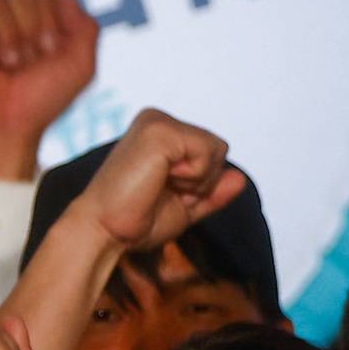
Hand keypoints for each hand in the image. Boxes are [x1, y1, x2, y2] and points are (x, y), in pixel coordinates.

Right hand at [0, 0, 98, 181]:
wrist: (7, 125)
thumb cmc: (43, 99)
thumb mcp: (80, 67)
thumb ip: (86, 29)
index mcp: (43, 25)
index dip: (55, 21)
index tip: (53, 52)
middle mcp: (15, 21)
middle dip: (34, 27)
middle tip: (33, 60)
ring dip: (12, 36)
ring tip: (11, 65)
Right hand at [62, 107, 245, 253]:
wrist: (107, 230)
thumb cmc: (138, 219)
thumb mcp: (186, 206)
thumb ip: (213, 191)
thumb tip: (241, 177)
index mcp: (162, 132)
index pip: (215, 153)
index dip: (203, 184)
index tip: (169, 194)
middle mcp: (158, 119)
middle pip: (220, 148)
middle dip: (204, 181)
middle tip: (165, 191)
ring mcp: (157, 121)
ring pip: (218, 149)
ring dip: (199, 180)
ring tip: (161, 185)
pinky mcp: (158, 129)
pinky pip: (207, 152)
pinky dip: (194, 177)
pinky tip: (162, 179)